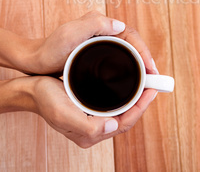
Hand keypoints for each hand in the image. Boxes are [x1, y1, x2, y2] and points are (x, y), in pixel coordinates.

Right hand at [31, 76, 156, 147]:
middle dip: (141, 102)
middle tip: (152, 84)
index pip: (124, 123)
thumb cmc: (45, 100)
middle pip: (125, 118)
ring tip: (144, 82)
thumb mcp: (63, 113)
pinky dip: (122, 95)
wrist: (31, 89)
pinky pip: (112, 104)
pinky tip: (126, 84)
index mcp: (90, 133)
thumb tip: (113, 126)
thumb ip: (87, 125)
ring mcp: (92, 118)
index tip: (152, 90)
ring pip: (120, 111)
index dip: (141, 108)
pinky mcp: (89, 107)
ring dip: (133, 98)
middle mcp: (94, 128)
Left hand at [34, 11, 158, 75]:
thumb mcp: (70, 34)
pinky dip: (129, 68)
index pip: (130, 35)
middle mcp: (103, 31)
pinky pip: (119, 59)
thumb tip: (120, 25)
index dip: (143, 52)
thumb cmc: (50, 48)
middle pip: (132, 44)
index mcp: (100, 24)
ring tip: (147, 82)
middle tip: (154, 78)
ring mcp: (100, 43)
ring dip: (139, 64)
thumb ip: (94, 24)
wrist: (35, 59)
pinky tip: (131, 80)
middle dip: (145, 59)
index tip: (151, 69)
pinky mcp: (96, 54)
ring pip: (127, 52)